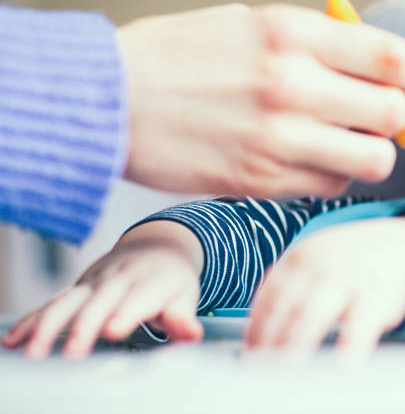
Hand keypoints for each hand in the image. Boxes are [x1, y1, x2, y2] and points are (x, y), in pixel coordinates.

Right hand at [1, 221, 203, 358]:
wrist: (156, 246)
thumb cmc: (171, 279)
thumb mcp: (185, 294)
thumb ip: (183, 317)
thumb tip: (192, 334)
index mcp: (150, 282)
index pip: (137, 299)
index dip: (125, 313)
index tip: (113, 330)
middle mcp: (119, 279)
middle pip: (98, 302)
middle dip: (84, 325)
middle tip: (72, 352)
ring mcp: (95, 282)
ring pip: (68, 301)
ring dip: (48, 325)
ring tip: (33, 351)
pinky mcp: (79, 288)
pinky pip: (53, 303)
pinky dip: (32, 320)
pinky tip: (13, 340)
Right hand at [118, 3, 404, 197]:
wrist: (110, 101)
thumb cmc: (177, 57)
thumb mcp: (247, 23)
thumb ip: (313, 41)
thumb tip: (368, 63)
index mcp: (291, 33)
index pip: (392, 59)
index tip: (402, 82)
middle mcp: (291, 84)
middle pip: (393, 115)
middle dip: (392, 119)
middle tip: (371, 117)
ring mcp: (277, 138)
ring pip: (371, 160)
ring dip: (366, 154)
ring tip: (341, 144)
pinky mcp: (260, 181)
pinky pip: (330, 187)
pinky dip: (330, 177)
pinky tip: (306, 162)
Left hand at [245, 216, 404, 355]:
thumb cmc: (352, 262)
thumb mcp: (316, 261)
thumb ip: (289, 289)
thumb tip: (259, 336)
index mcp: (298, 258)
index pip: (268, 297)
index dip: (256, 328)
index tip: (250, 354)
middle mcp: (319, 266)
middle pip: (285, 309)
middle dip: (270, 341)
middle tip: (261, 370)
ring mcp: (347, 279)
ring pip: (312, 315)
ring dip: (295, 344)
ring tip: (286, 372)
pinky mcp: (377, 295)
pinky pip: (360, 323)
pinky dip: (349, 343)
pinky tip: (341, 363)